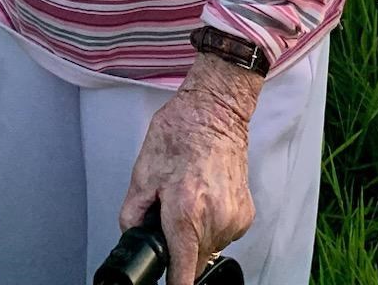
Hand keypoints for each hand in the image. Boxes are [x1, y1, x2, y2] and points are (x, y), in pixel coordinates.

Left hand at [119, 57, 260, 284]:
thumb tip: (131, 237)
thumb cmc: (181, 132)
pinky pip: (223, 234)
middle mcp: (215, 220)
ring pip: (209, 249)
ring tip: (191, 197)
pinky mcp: (246, 213)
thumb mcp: (143, 172)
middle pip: (193, 261)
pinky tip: (206, 196)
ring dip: (196, 235)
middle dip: (178, 246)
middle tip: (171, 212)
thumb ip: (133, 214)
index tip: (167, 282)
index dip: (172, 283)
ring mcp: (233, 218)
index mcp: (186, 213)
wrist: (216, 111)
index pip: (182, 276)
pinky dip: (212, 223)